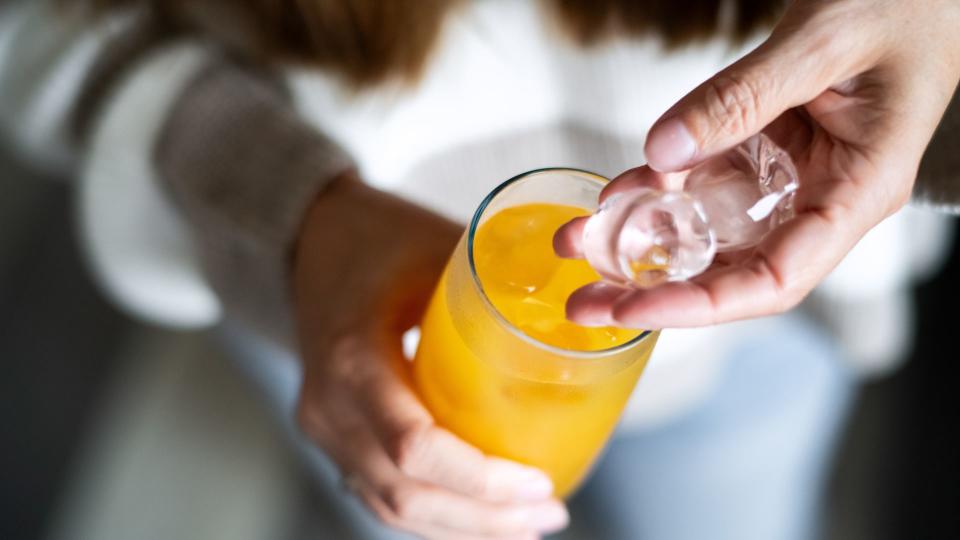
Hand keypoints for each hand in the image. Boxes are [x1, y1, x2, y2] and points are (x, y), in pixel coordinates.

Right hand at [293, 173, 568, 538]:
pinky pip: (381, 493)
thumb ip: (499, 282)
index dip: (480, 479)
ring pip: (391, 506)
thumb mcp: (436, 247)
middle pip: (405, 493)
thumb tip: (582, 306)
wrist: (309, 238)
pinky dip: (434, 514)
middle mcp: (329, 407)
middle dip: (483, 519)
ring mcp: (326, 427)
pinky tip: (480, 517)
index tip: (538, 482)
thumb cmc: (375, 236)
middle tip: (548, 514)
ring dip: (462, 526)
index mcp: (352, 358)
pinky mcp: (336, 435)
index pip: (414, 447)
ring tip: (526, 526)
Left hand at [556, 0, 959, 328]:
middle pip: (732, 270)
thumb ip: (743, 96)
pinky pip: (705, 182)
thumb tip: (664, 151)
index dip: (701, 305)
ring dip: (643, 240)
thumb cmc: (902, 8)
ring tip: (578, 242)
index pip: (777, 279)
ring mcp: (789, 177)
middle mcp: (820, 198)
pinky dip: (657, 189)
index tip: (634, 307)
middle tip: (584, 301)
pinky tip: (615, 193)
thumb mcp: (822, 43)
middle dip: (653, 289)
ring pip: (710, 229)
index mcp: (857, 192)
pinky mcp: (764, 150)